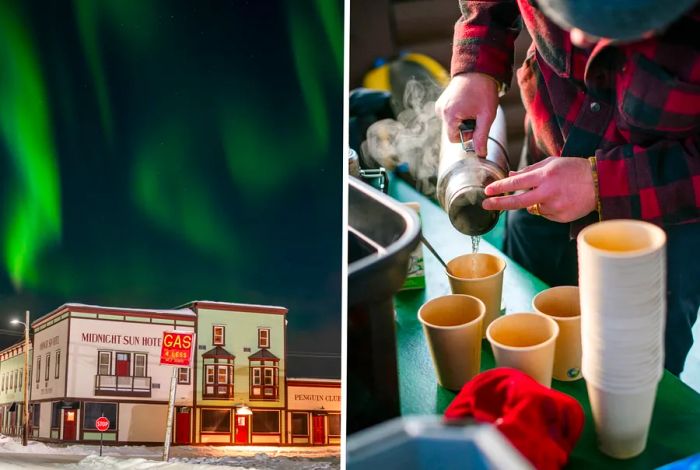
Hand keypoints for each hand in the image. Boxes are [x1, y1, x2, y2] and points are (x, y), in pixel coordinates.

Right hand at [435, 73, 497, 155]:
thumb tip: (481, 154)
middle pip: (452, 131)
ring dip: (462, 120)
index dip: (467, 136)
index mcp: (449, 115)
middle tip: (476, 114)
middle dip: (465, 127)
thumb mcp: (486, 116)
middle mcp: (440, 110)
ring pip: (451, 123)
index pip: (454, 139)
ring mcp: (439, 105)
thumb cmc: (483, 91)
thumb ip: (481, 136)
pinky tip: (467, 103)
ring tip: (472, 106)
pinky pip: (449, 115)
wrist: (479, 68)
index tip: (476, 124)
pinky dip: (459, 113)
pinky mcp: (441, 101)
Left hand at [481, 157, 596, 222]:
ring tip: (553, 192)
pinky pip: (545, 214)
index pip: (516, 182)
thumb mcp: (552, 163)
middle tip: (485, 204)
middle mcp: (548, 192)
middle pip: (517, 202)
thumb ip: (529, 170)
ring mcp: (555, 207)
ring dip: (534, 202)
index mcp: (545, 176)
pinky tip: (560, 199)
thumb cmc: (574, 169)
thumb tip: (509, 175)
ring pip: (532, 208)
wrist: (601, 183)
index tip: (487, 191)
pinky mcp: (561, 217)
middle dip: (498, 204)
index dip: (500, 187)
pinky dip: (547, 208)